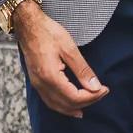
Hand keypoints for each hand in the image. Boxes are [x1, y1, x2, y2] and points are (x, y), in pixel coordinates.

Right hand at [11, 1, 107, 117]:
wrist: (28, 25)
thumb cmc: (47, 32)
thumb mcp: (69, 48)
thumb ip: (83, 70)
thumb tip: (95, 87)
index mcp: (50, 76)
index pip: (75, 97)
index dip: (92, 97)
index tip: (104, 89)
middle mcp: (41, 84)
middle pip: (67, 104)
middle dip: (86, 102)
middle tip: (101, 93)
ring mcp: (37, 83)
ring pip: (56, 105)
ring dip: (73, 108)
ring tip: (87, 106)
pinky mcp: (35, 80)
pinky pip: (49, 100)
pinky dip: (61, 105)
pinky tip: (68, 104)